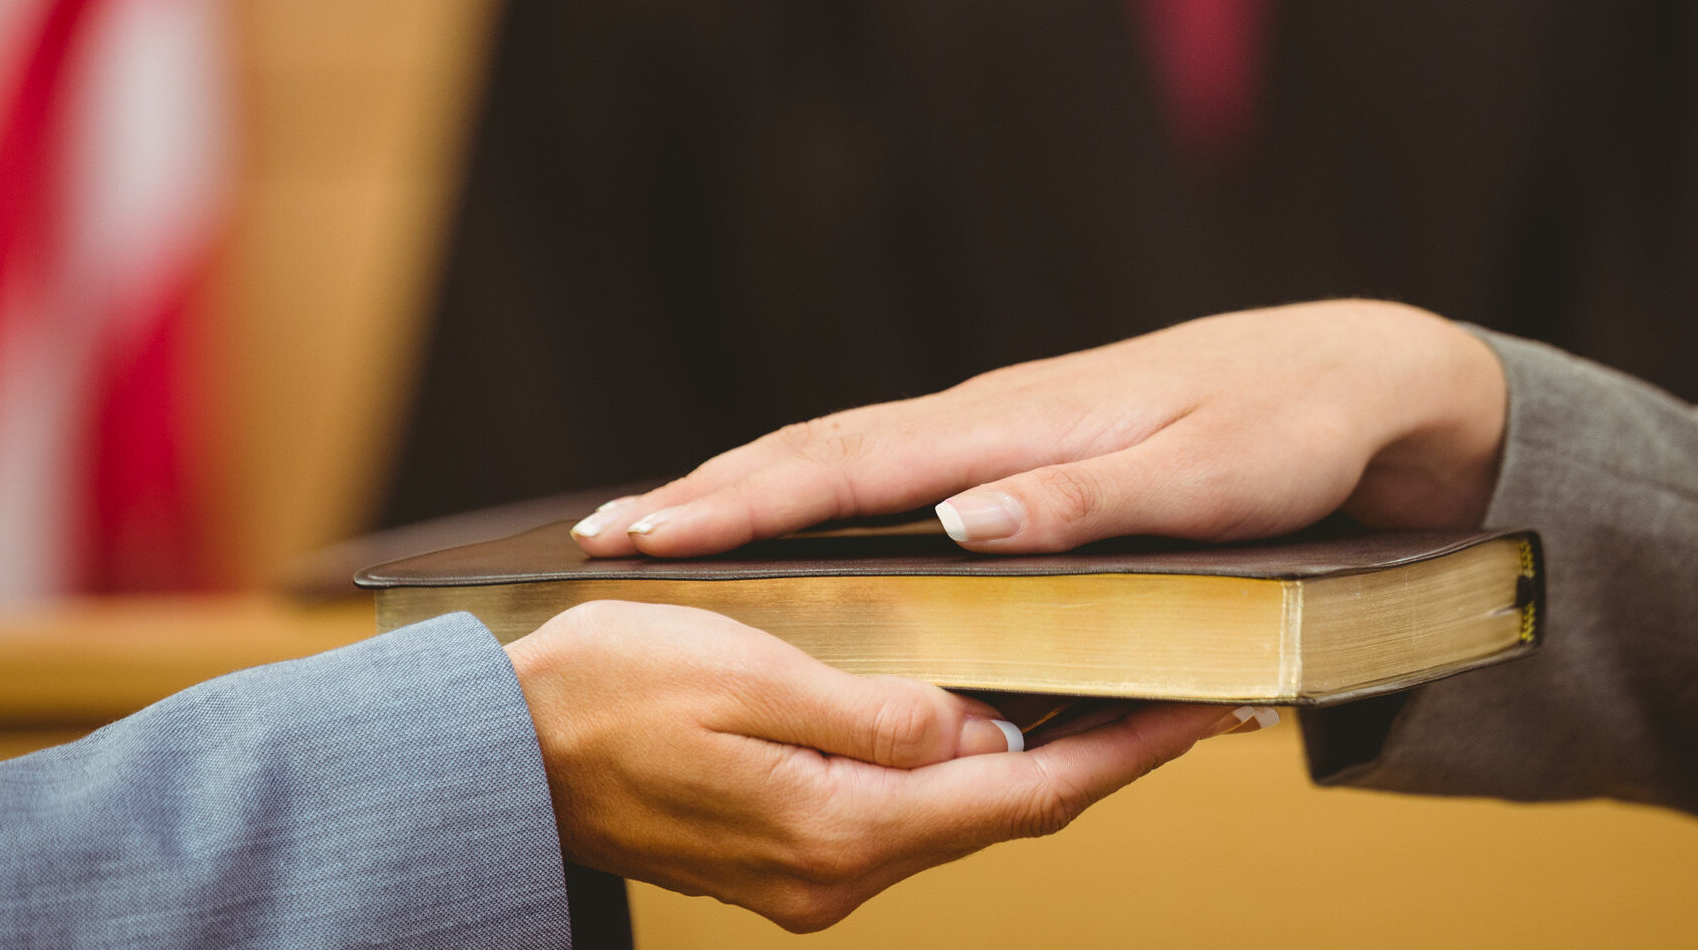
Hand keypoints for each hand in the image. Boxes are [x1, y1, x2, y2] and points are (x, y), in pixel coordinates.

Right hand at [507, 600, 1241, 931]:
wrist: (491, 759)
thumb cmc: (599, 696)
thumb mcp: (745, 675)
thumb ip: (876, 711)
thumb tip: (986, 732)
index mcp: (842, 829)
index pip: (1026, 794)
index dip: (1126, 751)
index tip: (1205, 710)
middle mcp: (839, 875)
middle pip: (1008, 812)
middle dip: (1101, 754)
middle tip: (1184, 693)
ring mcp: (812, 878)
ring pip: (960, 815)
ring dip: (1035, 762)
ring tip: (1111, 696)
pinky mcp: (788, 859)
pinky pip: (905, 814)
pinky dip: (962, 772)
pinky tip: (989, 724)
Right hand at [569, 299, 1505, 556]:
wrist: (1354, 377)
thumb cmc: (1286, 434)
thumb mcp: (1204, 481)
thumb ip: (1084, 505)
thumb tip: (957, 525)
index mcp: (1019, 429)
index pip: (851, 467)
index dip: (741, 503)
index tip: (645, 532)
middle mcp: (992, 423)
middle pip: (821, 453)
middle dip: (707, 495)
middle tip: (601, 539)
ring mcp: (1001, 431)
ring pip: (847, 458)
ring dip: (748, 491)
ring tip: (657, 528)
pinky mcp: (1020, 451)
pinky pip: (889, 471)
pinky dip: (817, 492)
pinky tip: (790, 521)